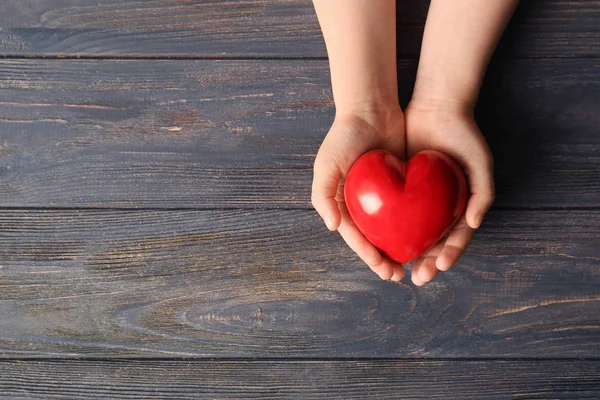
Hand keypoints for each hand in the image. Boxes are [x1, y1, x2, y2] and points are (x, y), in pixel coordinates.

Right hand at [312, 107, 405, 281]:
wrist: (371, 108)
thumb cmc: (345, 135)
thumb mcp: (327, 163)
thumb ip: (323, 195)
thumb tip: (332, 227)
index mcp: (342, 203)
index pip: (355, 236)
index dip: (367, 255)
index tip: (383, 269)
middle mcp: (360, 203)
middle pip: (374, 237)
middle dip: (384, 259)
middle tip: (399, 276)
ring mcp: (380, 195)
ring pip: (392, 228)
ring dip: (400, 247)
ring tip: (414, 264)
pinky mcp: (399, 185)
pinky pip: (407, 209)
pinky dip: (413, 225)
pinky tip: (426, 237)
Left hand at [405, 99, 494, 285]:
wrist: (435, 106)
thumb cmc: (463, 134)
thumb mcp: (481, 162)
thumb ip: (483, 193)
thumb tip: (474, 224)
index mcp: (459, 206)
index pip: (455, 238)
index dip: (448, 255)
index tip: (437, 268)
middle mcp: (439, 206)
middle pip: (432, 242)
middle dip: (425, 262)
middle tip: (414, 277)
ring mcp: (419, 198)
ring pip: (410, 232)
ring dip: (404, 252)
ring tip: (395, 268)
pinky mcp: (400, 187)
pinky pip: (393, 212)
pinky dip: (388, 228)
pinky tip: (380, 242)